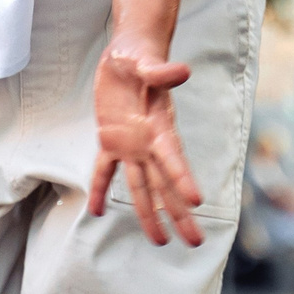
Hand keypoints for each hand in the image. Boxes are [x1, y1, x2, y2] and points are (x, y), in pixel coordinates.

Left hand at [88, 38, 204, 246]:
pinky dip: (101, 189)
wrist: (130, 52)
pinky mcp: (110, 140)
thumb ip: (161, 70)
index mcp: (160, 125)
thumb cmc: (141, 55)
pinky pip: (105, 170)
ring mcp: (131, 145)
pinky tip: (96, 211)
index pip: (173, 157)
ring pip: (142, 186)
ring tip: (160, 241)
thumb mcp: (146, 61)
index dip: (183, 178)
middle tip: (194, 242)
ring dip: (149, 213)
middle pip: (165, 184)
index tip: (197, 201)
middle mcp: (149, 142)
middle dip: (178, 213)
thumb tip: (183, 71)